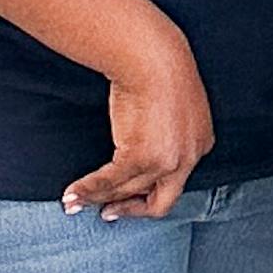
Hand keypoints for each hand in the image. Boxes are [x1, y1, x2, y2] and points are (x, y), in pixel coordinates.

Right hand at [66, 30, 212, 221]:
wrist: (154, 60)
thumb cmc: (161, 75)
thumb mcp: (174, 111)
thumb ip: (165, 135)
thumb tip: (139, 151)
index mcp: (200, 145)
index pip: (174, 183)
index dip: (147, 195)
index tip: (126, 199)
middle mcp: (188, 158)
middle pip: (157, 200)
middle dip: (129, 209)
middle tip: (106, 212)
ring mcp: (167, 161)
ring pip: (127, 191)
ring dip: (99, 198)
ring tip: (76, 201)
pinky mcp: (142, 157)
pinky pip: (109, 181)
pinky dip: (88, 189)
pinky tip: (72, 193)